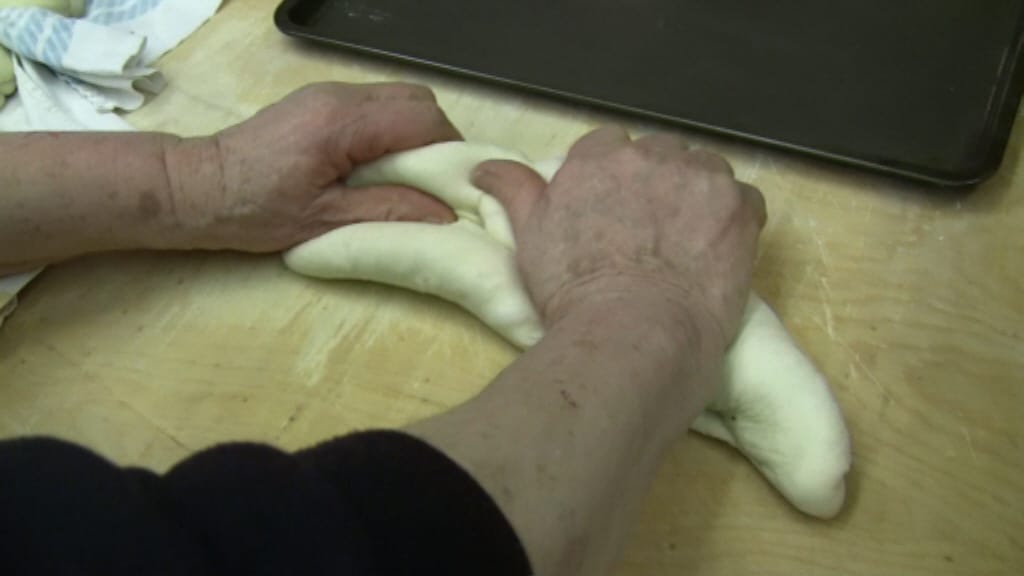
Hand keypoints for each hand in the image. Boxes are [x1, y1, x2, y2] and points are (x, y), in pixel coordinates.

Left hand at [169, 82, 460, 251]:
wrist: (199, 188)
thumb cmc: (255, 209)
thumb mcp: (325, 220)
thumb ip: (389, 210)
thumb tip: (444, 214)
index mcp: (343, 123)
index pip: (423, 119)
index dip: (449, 151)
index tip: (453, 186)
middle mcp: (340, 97)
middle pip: (417, 99)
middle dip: (436, 138)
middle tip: (432, 182)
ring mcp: (328, 94)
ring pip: (397, 98)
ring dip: (413, 134)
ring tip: (406, 177)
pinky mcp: (319, 102)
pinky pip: (374, 105)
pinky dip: (390, 131)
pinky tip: (378, 166)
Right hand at [473, 127, 765, 351]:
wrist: (632, 331)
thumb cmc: (572, 290)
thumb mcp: (530, 237)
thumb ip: (513, 190)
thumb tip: (481, 167)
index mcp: (599, 156)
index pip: (612, 146)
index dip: (615, 180)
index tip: (615, 213)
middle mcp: (652, 155)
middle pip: (662, 155)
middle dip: (659, 184)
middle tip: (651, 232)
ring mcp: (701, 178)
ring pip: (706, 173)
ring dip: (700, 197)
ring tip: (688, 243)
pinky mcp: (740, 207)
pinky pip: (746, 200)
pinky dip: (735, 222)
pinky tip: (718, 253)